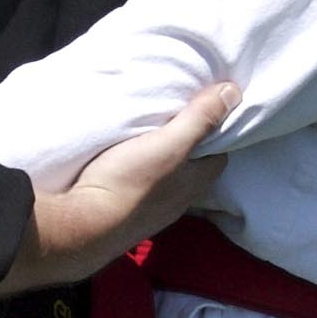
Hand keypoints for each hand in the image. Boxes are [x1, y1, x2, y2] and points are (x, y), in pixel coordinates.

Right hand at [0, 80, 238, 298]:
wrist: (83, 225)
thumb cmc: (130, 181)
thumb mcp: (171, 143)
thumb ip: (201, 118)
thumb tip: (234, 92)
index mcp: (196, 182)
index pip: (218, 152)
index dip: (215, 129)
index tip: (203, 107)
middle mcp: (179, 200)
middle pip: (191, 164)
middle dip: (186, 142)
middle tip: (172, 113)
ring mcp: (152, 210)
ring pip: (164, 177)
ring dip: (158, 157)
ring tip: (145, 131)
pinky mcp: (125, 213)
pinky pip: (138, 185)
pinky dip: (135, 170)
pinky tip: (121, 159)